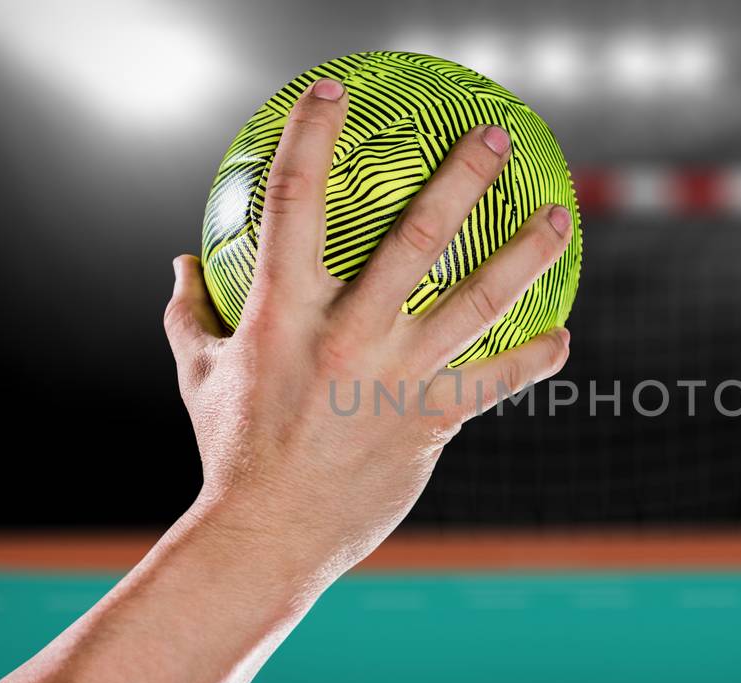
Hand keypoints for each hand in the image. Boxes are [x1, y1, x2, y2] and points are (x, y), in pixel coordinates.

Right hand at [164, 78, 572, 580]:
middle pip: (417, 238)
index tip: (334, 90)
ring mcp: (396, 377)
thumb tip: (178, 262)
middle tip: (496, 136)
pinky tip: (561, 339)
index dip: (312, 138)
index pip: (293, 203)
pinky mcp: (430, 419)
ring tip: (560, 215)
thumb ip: (192, 311)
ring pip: (476, 301)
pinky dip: (531, 359)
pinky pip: (493, 381)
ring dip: (526, 254)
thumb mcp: (200, 372)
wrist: (267, 535)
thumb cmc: (231, 450)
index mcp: (282, 313)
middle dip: (461, 177)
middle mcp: (348, 335)